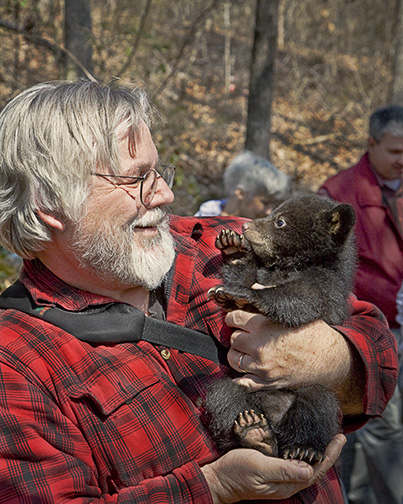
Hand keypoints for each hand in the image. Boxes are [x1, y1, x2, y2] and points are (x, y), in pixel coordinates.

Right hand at [201, 434, 345, 502]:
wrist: (217, 478)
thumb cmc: (236, 473)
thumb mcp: (258, 467)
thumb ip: (282, 469)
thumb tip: (308, 469)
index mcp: (287, 483)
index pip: (317, 469)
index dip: (331, 453)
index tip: (340, 437)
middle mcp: (287, 480)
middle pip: (315, 466)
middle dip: (328, 450)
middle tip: (337, 432)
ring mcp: (279, 474)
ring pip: (305, 462)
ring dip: (316, 448)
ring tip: (324, 434)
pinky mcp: (271, 467)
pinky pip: (293, 458)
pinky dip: (302, 448)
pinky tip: (301, 439)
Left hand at [225, 310, 351, 390]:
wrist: (330, 359)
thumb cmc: (314, 333)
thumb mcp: (294, 311)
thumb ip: (270, 298)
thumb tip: (254, 287)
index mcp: (263, 325)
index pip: (234, 318)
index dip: (233, 317)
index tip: (236, 318)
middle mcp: (258, 346)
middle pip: (233, 338)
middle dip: (238, 334)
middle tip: (246, 333)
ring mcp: (261, 367)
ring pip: (234, 358)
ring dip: (238, 353)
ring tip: (246, 349)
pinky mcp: (266, 382)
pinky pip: (243, 382)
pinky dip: (240, 377)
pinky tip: (244, 369)